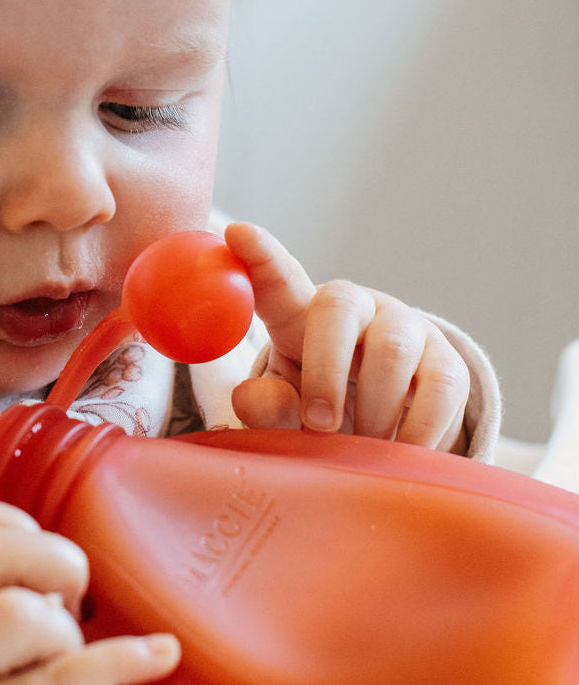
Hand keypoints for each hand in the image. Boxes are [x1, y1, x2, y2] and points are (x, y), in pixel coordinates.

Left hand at [226, 223, 469, 452]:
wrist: (384, 429)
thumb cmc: (317, 409)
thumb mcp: (284, 411)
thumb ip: (266, 407)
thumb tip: (254, 399)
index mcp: (299, 316)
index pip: (277, 280)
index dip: (260, 257)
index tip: (237, 233)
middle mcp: (353, 310)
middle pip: (338, 309)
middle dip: (326, 370)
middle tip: (318, 424)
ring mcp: (404, 329)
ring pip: (392, 351)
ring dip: (372, 410)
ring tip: (360, 445)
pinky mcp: (448, 362)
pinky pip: (441, 387)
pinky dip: (417, 429)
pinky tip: (400, 451)